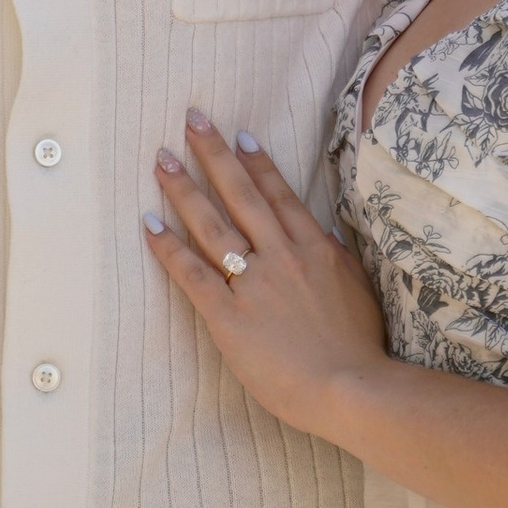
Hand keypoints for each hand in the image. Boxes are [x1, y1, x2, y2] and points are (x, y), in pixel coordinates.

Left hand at [146, 113, 392, 446]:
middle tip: (191, 119)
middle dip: (212, 153)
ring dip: (183, 188)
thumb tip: (324, 237)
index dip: (257, 163)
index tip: (239, 135)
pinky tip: (148, 223)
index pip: (278, 195)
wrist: (350, 388)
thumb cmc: (359, 348)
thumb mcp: (358, 291)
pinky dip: (168, 247)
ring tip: (161, 159)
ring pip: (211, 224)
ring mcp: (252, 283)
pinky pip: (191, 273)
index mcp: (314, 249)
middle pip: (240, 194)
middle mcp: (280, 256)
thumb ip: (336, 260)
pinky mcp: (227, 316)